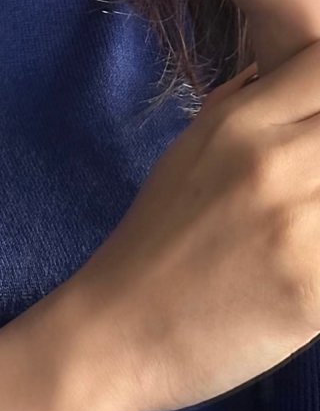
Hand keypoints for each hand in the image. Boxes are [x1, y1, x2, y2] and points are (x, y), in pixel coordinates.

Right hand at [58, 41, 319, 410]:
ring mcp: (298, 223)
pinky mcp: (314, 286)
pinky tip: (305, 278)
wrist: (111, 337)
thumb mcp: (187, 156)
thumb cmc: (151, 250)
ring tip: (304, 235)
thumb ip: (247, 110)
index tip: (317, 135)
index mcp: (240, 124)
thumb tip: (286, 73)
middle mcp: (274, 161)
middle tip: (310, 198)